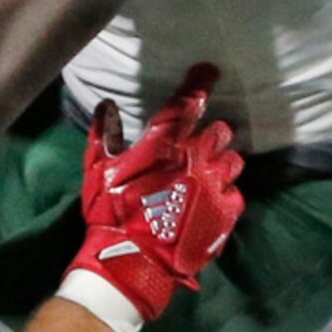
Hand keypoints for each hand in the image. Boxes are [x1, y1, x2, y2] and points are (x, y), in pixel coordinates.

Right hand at [58, 67, 243, 331]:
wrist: (133, 260)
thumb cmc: (111, 213)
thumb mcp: (97, 172)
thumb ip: (103, 135)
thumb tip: (107, 105)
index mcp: (165, 145)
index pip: (188, 103)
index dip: (200, 82)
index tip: (208, 71)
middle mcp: (196, 159)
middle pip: (220, 131)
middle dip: (213, 132)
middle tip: (202, 140)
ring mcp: (215, 186)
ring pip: (233, 161)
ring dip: (222, 162)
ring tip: (210, 171)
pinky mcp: (226, 213)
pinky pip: (235, 193)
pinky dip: (225, 193)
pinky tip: (211, 200)